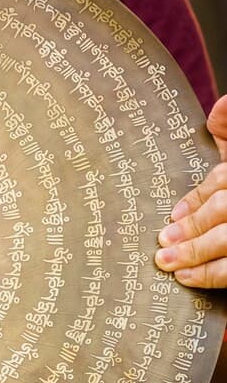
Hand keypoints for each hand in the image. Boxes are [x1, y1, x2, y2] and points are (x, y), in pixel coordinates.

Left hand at [155, 95, 226, 286]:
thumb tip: (221, 105)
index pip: (223, 179)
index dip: (196, 198)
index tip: (171, 215)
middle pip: (226, 207)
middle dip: (193, 225)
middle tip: (163, 239)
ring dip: (195, 252)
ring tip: (166, 261)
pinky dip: (211, 275)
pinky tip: (187, 278)